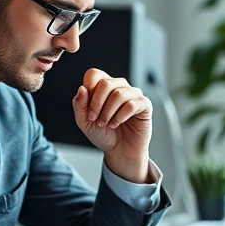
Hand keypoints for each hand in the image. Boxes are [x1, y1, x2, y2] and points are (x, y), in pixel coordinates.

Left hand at [72, 68, 151, 182]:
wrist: (118, 151)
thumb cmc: (103, 134)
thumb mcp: (84, 122)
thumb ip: (80, 105)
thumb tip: (82, 89)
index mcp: (103, 86)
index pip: (94, 74)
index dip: (88, 90)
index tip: (88, 109)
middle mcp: (119, 86)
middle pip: (105, 83)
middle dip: (97, 104)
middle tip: (94, 119)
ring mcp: (133, 94)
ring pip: (118, 94)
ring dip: (108, 112)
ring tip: (106, 124)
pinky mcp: (144, 105)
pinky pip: (131, 104)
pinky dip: (120, 117)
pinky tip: (116, 124)